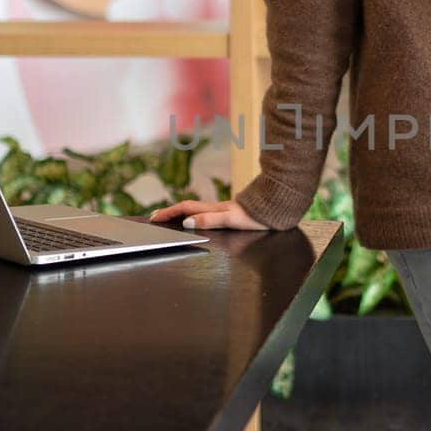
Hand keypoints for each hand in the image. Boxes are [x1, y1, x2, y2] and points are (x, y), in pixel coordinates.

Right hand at [148, 199, 269, 230]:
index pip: (185, 209)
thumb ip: (209, 220)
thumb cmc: (256, 215)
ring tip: (169, 219)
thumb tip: (186, 222)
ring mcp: (223, 210)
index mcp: (213, 209)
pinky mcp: (231, 213)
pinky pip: (205, 213)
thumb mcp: (231, 220)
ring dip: (180, 213)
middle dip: (170, 212)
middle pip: (187, 208)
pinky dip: (193, 215)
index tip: (153, 218)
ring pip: (196, 210)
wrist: (277, 208)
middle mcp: (216, 208)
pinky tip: (196, 219)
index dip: (168, 213)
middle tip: (155, 217)